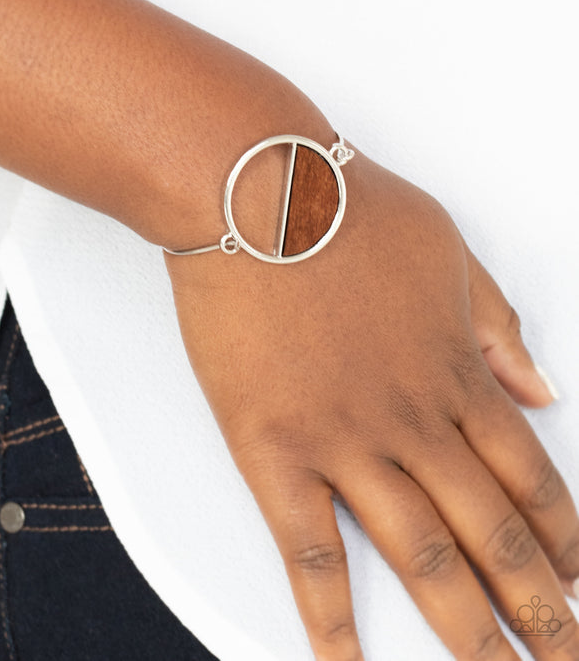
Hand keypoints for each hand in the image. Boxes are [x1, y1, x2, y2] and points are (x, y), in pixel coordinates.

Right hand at [165, 148, 578, 660]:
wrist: (258, 191)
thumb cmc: (350, 209)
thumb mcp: (449, 252)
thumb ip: (497, 325)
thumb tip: (540, 387)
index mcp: (456, 371)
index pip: (530, 477)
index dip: (565, 538)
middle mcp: (414, 419)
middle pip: (494, 534)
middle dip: (541, 608)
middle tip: (569, 658)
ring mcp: (347, 439)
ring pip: (423, 555)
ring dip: (468, 630)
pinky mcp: (277, 449)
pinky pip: (310, 551)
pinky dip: (332, 620)